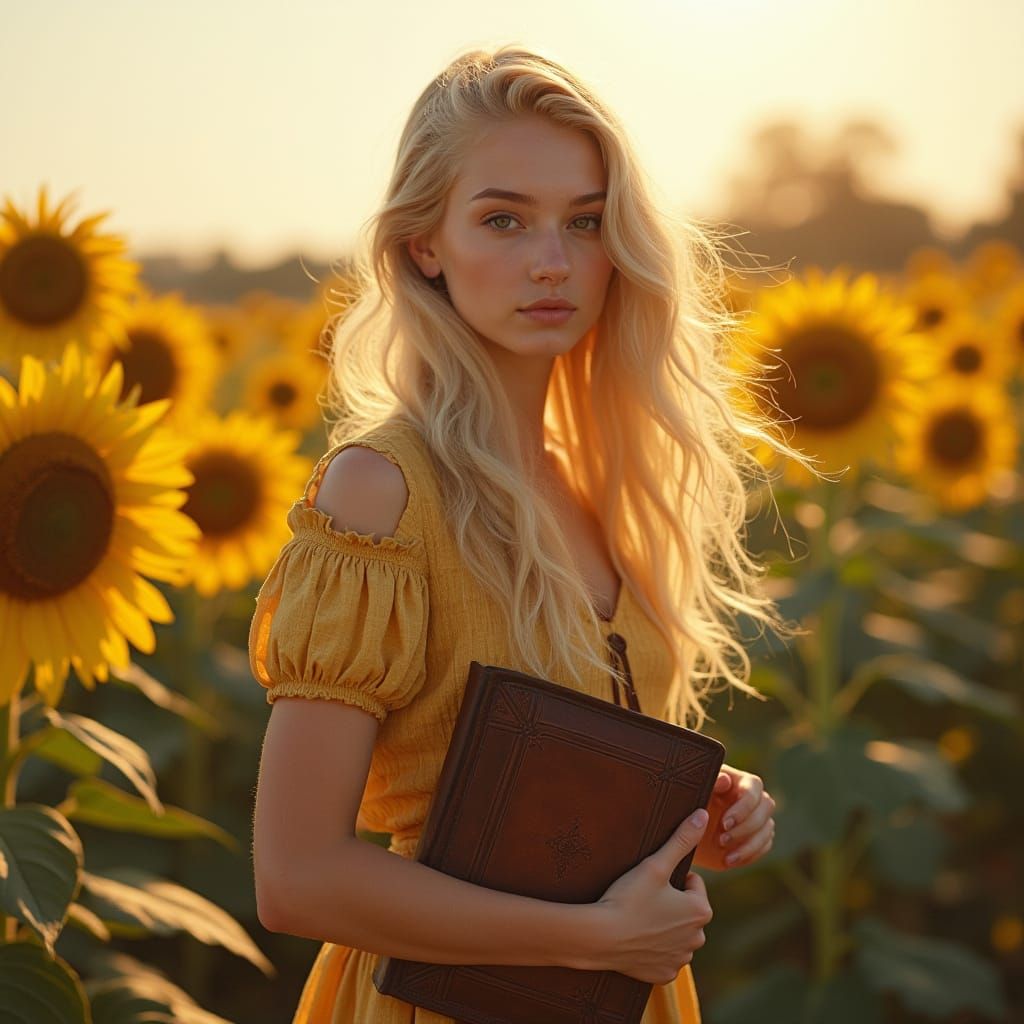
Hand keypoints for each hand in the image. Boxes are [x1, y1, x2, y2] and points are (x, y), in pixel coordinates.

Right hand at [592, 809, 713, 983]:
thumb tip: (704, 814)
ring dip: (664, 925)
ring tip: (639, 916)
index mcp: (700, 910)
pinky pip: (664, 956)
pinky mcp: (664, 974)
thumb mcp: (655, 864)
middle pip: (687, 910)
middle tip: (643, 898)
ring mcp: (681, 958)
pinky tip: (637, 938)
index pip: (693, 884)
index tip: (651, 881)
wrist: (600, 937)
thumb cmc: (628, 898)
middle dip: (671, 903)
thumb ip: (681, 839)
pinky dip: (654, 948)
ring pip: (677, 933)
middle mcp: (697, 938)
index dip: (671, 878)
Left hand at [692, 763, 774, 871]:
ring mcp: (756, 817)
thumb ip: (709, 786)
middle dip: (746, 827)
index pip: (753, 788)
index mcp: (737, 780)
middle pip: (766, 807)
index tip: (724, 824)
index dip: (743, 807)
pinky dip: (750, 855)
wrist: (682, 831)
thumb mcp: (694, 795)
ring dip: (749, 844)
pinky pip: (764, 845)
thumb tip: (725, 780)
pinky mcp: (756, 836)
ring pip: (767, 828)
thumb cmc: (686, 805)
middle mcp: (752, 796)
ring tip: (726, 856)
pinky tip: (730, 860)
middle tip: (722, 840)